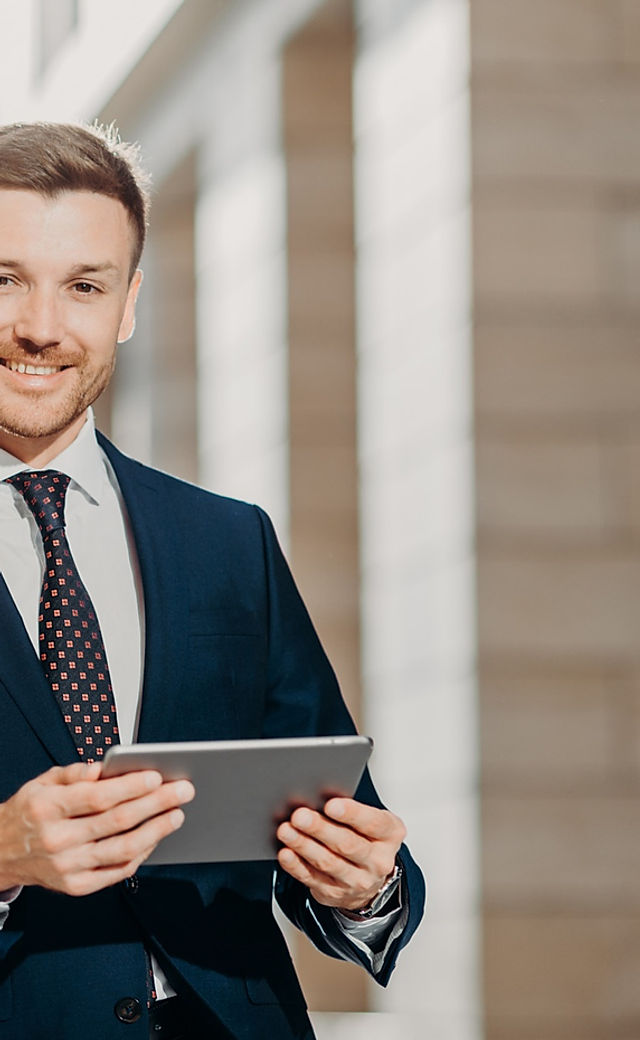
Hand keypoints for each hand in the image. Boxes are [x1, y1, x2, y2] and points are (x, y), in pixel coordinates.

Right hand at [0, 762, 194, 896]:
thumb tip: (104, 768)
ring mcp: (67, 867)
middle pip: (117, 821)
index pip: (97, 797)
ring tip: (176, 815)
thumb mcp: (41, 782)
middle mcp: (57, 840)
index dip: (130, 786)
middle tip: (182, 791)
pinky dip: (141, 854)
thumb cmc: (28, 812)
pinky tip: (155, 838)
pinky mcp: (75, 886)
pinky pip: (117, 871)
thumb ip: (74, 773)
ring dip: (156, 831)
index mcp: (47, 808)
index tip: (157, 776)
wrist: (0, 854)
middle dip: (156, 804)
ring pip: (122, 849)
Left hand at [276, 798, 405, 911]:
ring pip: (328, 862)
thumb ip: (351, 810)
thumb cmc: (366, 838)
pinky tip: (286, 853)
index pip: (373, 823)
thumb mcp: (370, 821)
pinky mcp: (335, 893)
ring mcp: (358, 881)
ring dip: (304, 845)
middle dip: (321, 829)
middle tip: (300, 815)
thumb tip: (318, 797)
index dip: (352, 813)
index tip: (331, 804)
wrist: (369, 879)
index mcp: (390, 835)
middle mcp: (378, 861)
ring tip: (286, 831)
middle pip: (348, 844)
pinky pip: (312, 879)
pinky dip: (296, 866)